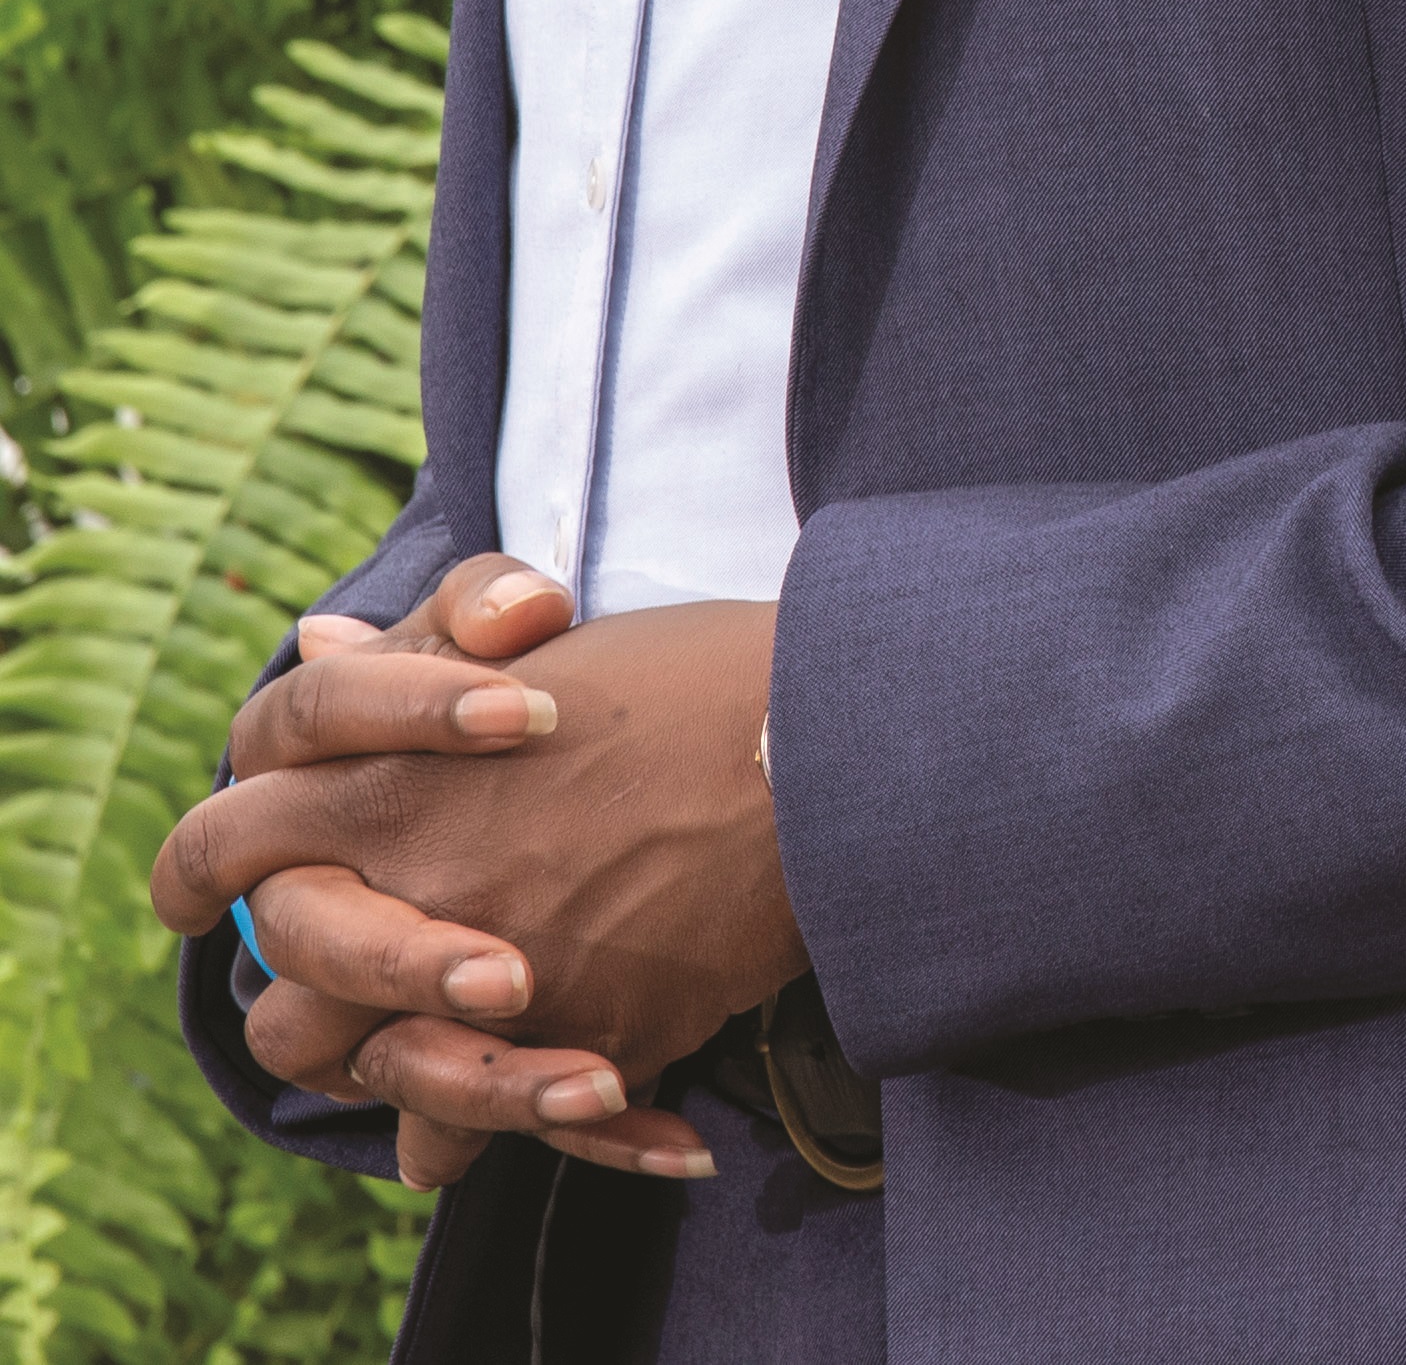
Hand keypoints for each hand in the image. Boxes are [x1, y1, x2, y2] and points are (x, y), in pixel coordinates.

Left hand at [163, 593, 799, 1187]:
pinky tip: (571, 1094)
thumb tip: (317, 640)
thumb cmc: (697, 674)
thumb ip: (412, 660)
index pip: (215, 848)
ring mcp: (495, 981)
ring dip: (406, 1079)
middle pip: (284, 1002)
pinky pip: (507, 1123)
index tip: (217, 895)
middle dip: (320, 999)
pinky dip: (524, 1119)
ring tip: (458, 1065)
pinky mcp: (588, 1040)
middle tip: (360, 985)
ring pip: (379, 1082)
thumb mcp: (539, 645)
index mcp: (374, 784)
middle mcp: (410, 893)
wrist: (843, 740)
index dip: (203, 877)